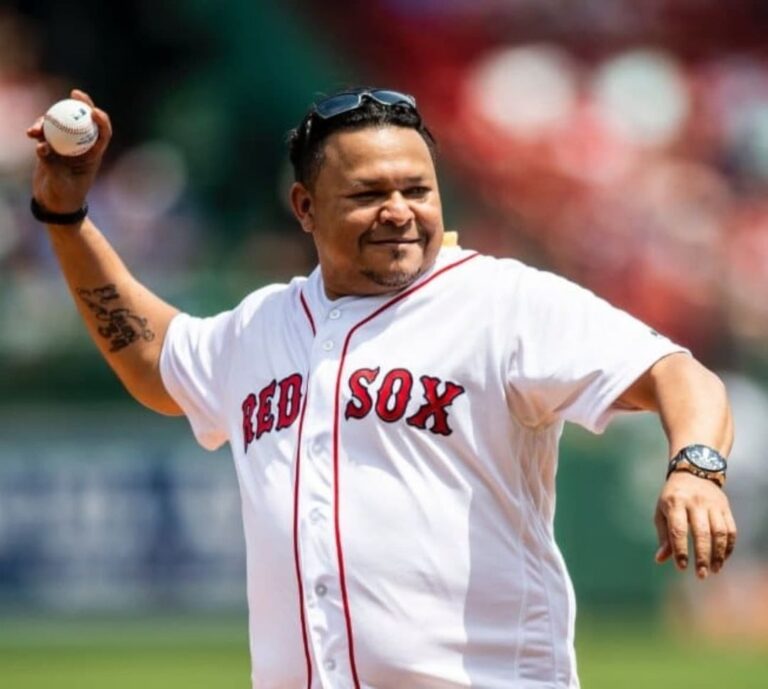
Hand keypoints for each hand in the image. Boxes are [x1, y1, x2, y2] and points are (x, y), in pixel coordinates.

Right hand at [26, 88, 111, 213]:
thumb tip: (42, 148)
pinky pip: (46, 131)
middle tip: (74, 93)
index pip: (103, 134)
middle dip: (82, 104)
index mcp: (93, 155)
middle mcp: (81, 147)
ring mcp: (66, 145)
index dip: (102, 120)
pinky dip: (38, 129)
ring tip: (36, 129)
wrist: (54, 205)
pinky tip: (30, 133)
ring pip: (62, 123)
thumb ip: (52, 165)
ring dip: (50, 120)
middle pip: (84, 121)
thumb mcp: (60, 183)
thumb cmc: (64, 197)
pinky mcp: (51, 146)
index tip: (94, 111)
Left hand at [654, 470, 736, 577]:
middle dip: (702, 556)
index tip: (681, 567)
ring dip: (718, 554)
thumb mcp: (662, 511)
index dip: (680, 550)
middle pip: (701, 533)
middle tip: (701, 575)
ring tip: (714, 570)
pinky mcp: (725, 507)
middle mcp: (695, 502)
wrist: (693, 472)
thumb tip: (660, 560)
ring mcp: (712, 504)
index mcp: (674, 502)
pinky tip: (723, 559)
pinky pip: (730, 529)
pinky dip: (728, 546)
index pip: (678, 529)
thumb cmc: (672, 497)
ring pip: (719, 532)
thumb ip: (663, 536)